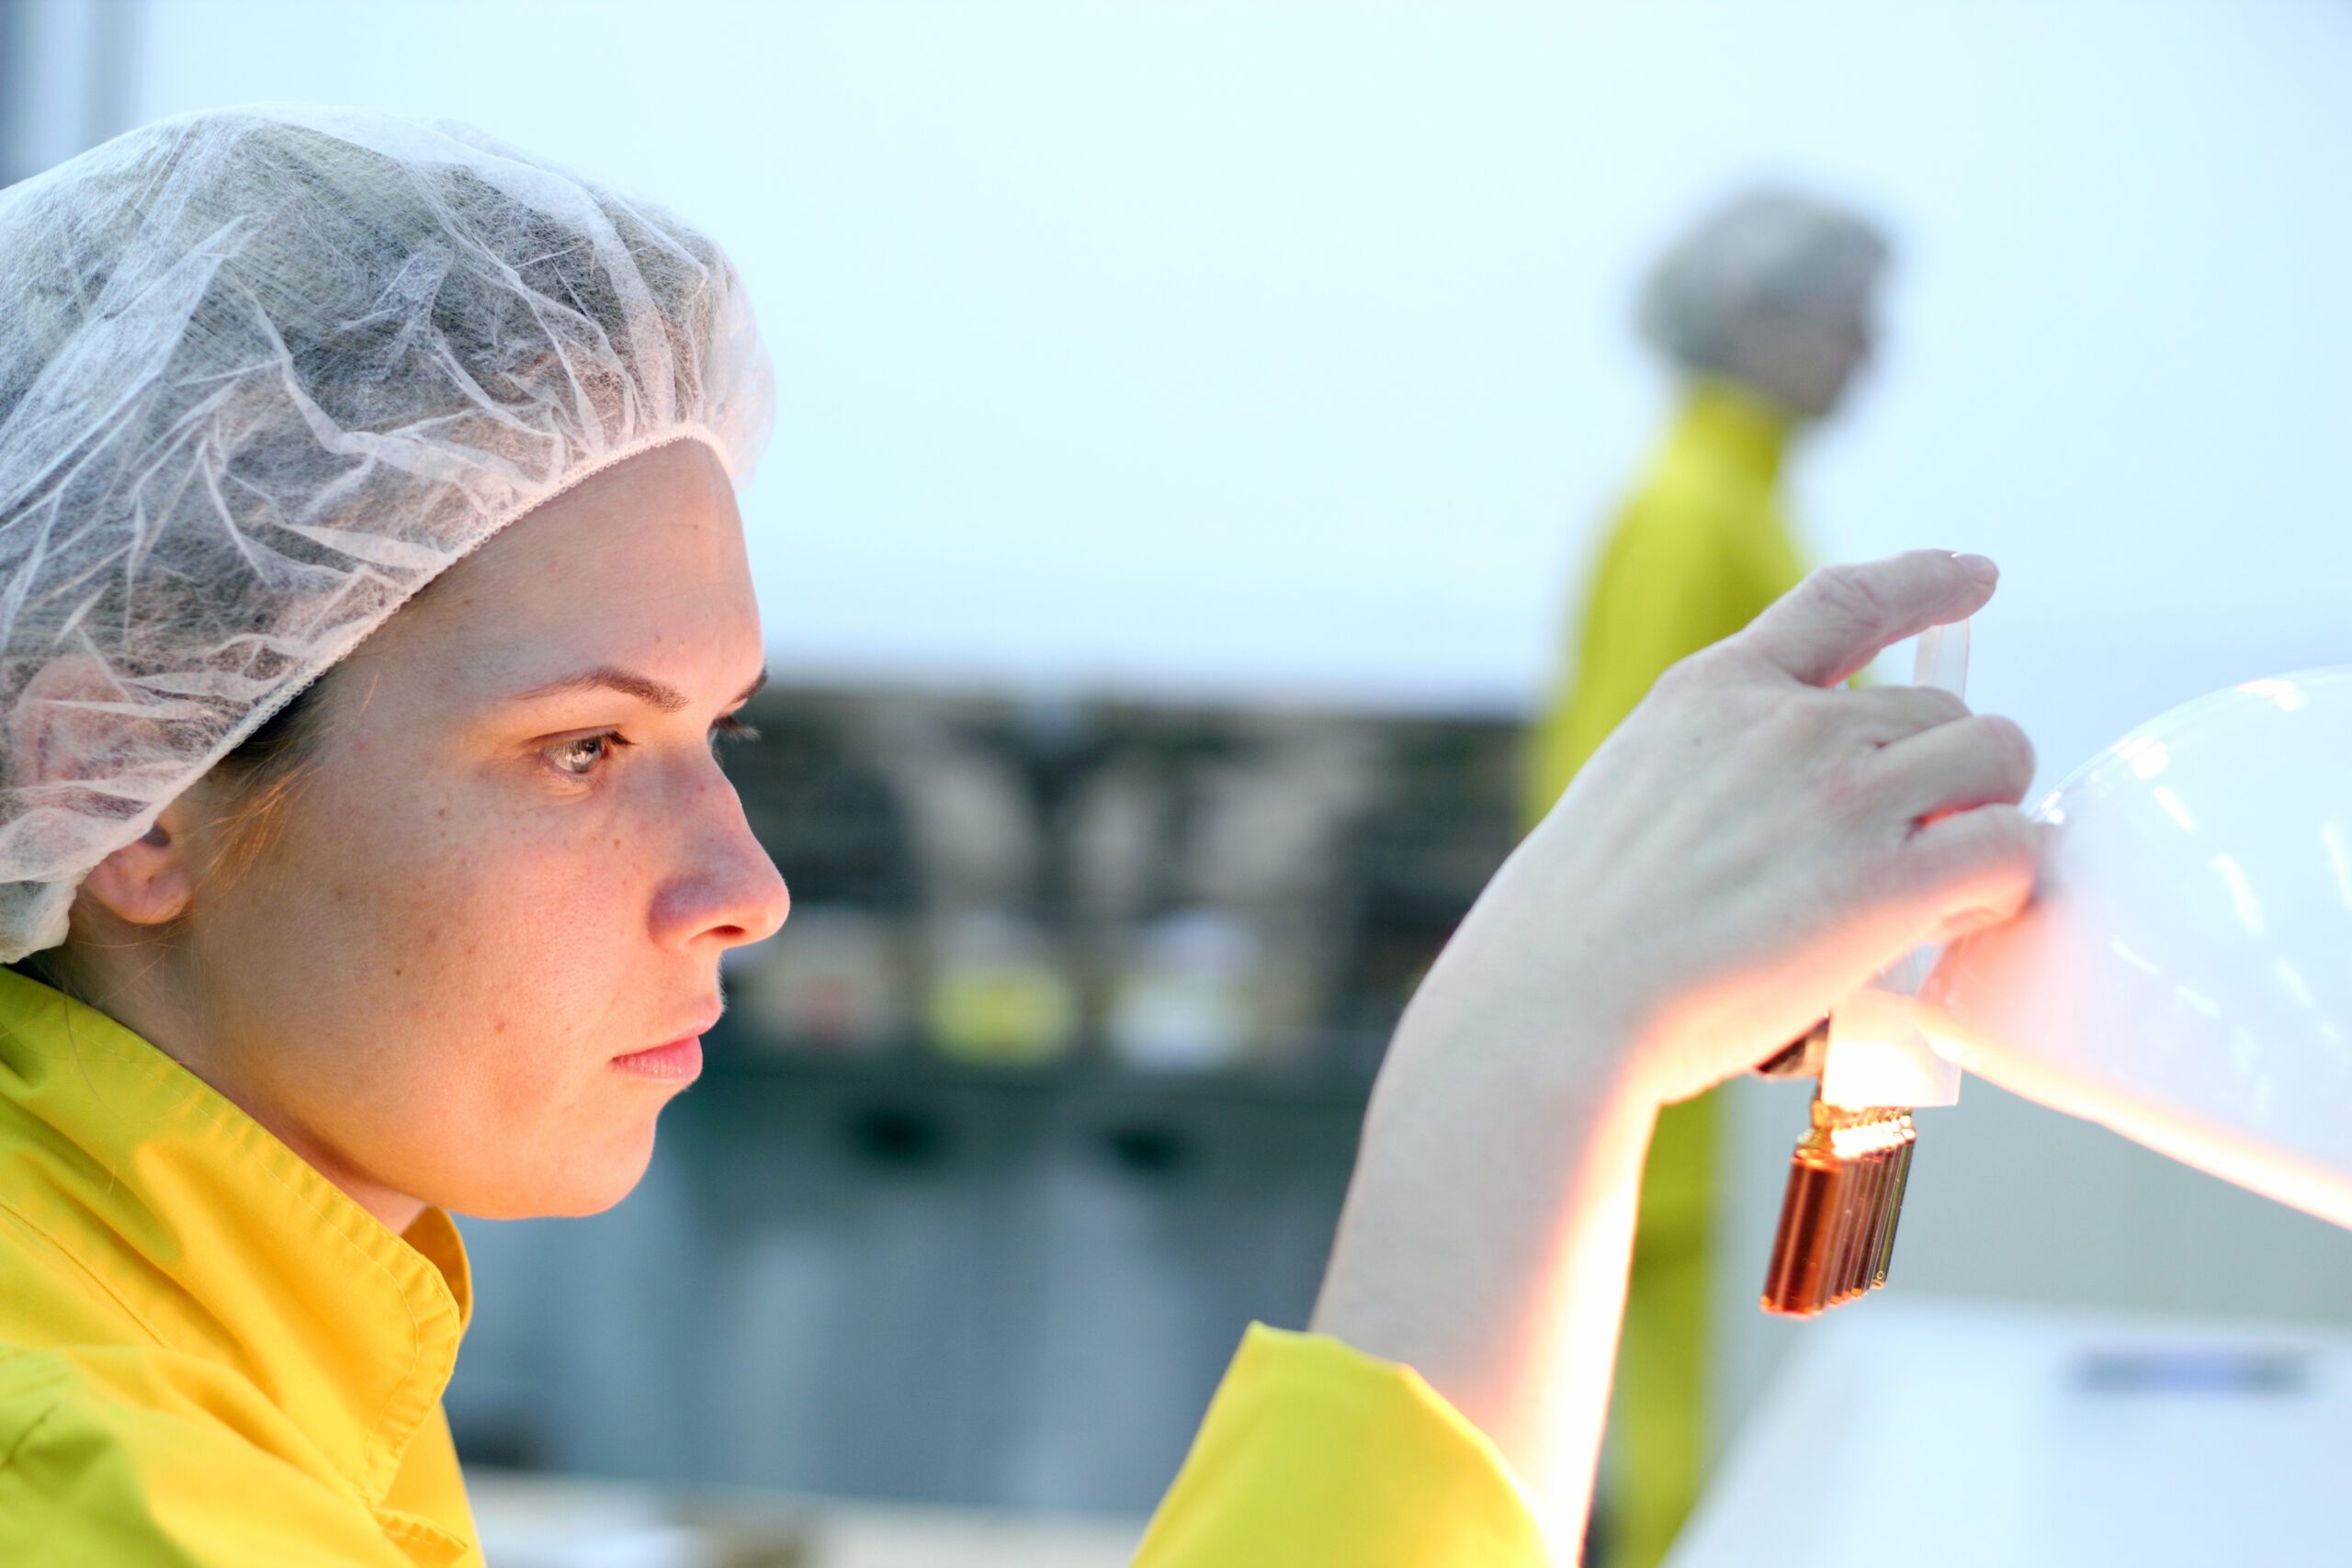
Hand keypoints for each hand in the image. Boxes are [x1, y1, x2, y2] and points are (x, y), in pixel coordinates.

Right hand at [1406, 548, 2038, 1110]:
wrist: (1554, 1009)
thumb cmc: (1569, 936)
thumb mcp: (1627, 790)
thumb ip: (1717, 772)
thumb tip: (1783, 817)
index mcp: (1712, 692)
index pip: (1847, 601)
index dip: (1926, 582)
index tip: (1975, 576)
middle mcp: (1786, 723)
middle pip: (1942, 705)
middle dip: (1950, 772)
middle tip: (1920, 847)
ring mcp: (1840, 794)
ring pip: (1995, 759)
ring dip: (1989, 817)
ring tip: (1943, 887)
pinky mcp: (1884, 882)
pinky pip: (2011, 847)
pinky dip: (2005, 881)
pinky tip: (1958, 917)